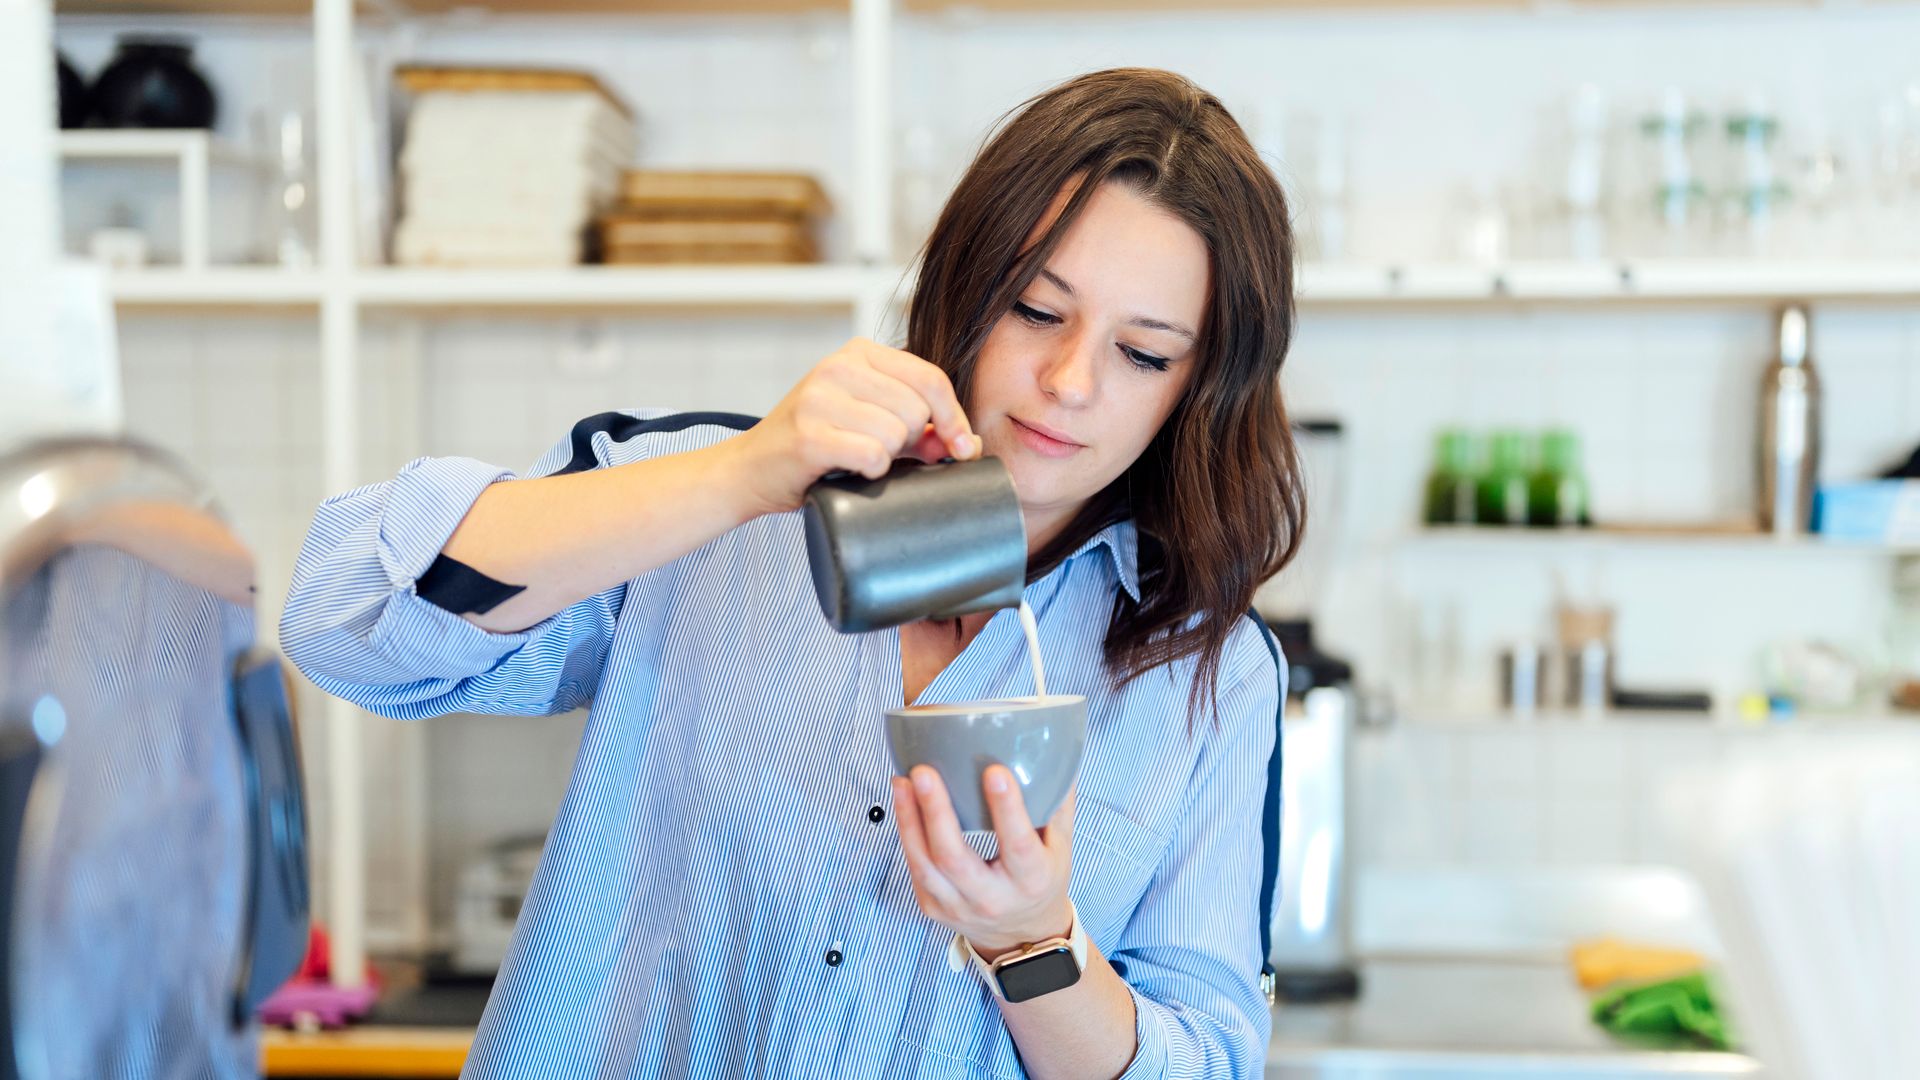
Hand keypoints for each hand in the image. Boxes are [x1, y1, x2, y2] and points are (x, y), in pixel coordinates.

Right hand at [723, 338, 979, 517]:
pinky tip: (849, 470)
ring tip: (857, 458)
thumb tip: (963, 443)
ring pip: (897, 432)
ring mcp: (819, 397)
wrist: (749, 469)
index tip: (959, 446)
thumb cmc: (813, 446)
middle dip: (910, 440)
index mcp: (857, 353)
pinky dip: (870, 471)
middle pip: (918, 408)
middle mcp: (837, 366)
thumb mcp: (867, 423)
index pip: (931, 378)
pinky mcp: (809, 434)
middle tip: (880, 450)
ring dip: (887, 457)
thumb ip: (916, 427)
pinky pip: (873, 455)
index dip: (954, 417)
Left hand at [892, 763, 1075, 957]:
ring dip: (909, 819)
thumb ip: (1056, 804)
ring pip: (925, 865)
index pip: (1017, 845)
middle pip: (955, 858)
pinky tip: (902, 800)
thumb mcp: (1061, 848)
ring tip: (902, 780)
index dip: (1006, 809)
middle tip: (924, 772)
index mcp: (1030, 881)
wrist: (1020, 935)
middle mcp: (992, 899)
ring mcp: (957, 907)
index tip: (995, 771)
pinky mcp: (933, 906)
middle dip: (935, 812)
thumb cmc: (1041, 880)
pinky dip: (906, 832)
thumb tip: (1054, 752)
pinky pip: (915, 868)